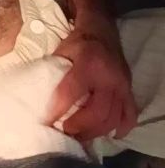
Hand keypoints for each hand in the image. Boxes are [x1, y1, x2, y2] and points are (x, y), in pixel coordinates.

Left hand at [46, 26, 137, 141]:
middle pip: (97, 111)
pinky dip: (120, 129)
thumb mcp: (60, 53)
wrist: (102, 31)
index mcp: (88, 63)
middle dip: (79, 126)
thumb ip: (53, 75)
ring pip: (113, 118)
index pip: (71, 92)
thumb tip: (38, 102)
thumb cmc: (77, 44)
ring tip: (79, 136)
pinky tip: (108, 135)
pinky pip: (130, 116)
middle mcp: (109, 76)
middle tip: (65, 131)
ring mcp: (122, 85)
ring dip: (94, 132)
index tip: (45, 123)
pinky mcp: (129, 91)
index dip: (57, 110)